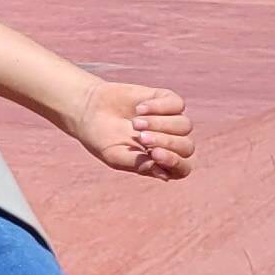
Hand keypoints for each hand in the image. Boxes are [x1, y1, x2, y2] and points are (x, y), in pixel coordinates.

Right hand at [72, 79, 191, 179]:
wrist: (88, 110)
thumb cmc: (101, 138)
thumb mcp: (114, 155)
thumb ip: (137, 164)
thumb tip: (163, 174)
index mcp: (160, 162)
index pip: (182, 168)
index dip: (175, 163)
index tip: (155, 154)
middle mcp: (170, 142)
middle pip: (186, 147)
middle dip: (166, 142)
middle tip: (141, 137)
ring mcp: (171, 121)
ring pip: (184, 125)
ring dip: (160, 124)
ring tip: (135, 123)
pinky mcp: (165, 100)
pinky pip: (177, 104)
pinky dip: (159, 107)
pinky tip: (139, 108)